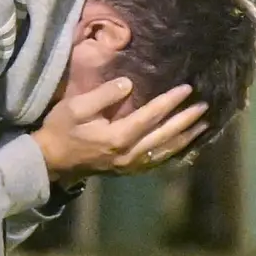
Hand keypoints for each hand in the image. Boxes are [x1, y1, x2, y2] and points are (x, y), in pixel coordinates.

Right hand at [32, 79, 207, 183]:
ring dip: (186, 138)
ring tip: (203, 125)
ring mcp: (129, 165)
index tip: (187, 88)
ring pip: (165, 151)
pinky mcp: (127, 170)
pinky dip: (173, 152)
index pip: (151, 116)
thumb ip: (103, 95)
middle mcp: (129, 153)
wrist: (51, 160)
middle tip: (204, 106)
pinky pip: (157, 161)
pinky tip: (183, 144)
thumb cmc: (61, 130)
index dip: (170, 101)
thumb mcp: (75, 107)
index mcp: (117, 137)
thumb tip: (129, 85)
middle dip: (186, 119)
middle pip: (164, 135)